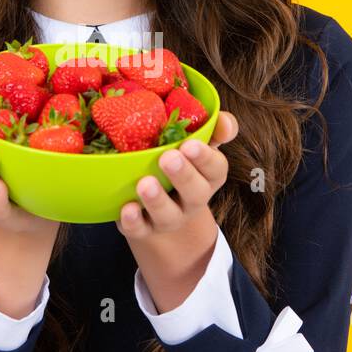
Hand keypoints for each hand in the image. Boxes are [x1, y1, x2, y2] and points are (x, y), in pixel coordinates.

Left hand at [116, 111, 238, 311]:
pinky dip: (133, 221)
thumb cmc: (179, 163)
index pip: (216, 169)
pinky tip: (127, 208)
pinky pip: (140, 229)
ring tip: (145, 183)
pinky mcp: (144, 228)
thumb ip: (212, 128)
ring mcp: (169, 217)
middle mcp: (192, 200)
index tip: (189, 144)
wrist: (158, 207)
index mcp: (208, 177)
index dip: (205, 158)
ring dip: (157, 200)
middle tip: (168, 158)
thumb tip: (224, 122)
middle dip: (183, 176)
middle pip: (196, 193)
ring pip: (168, 215)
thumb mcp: (196, 144)